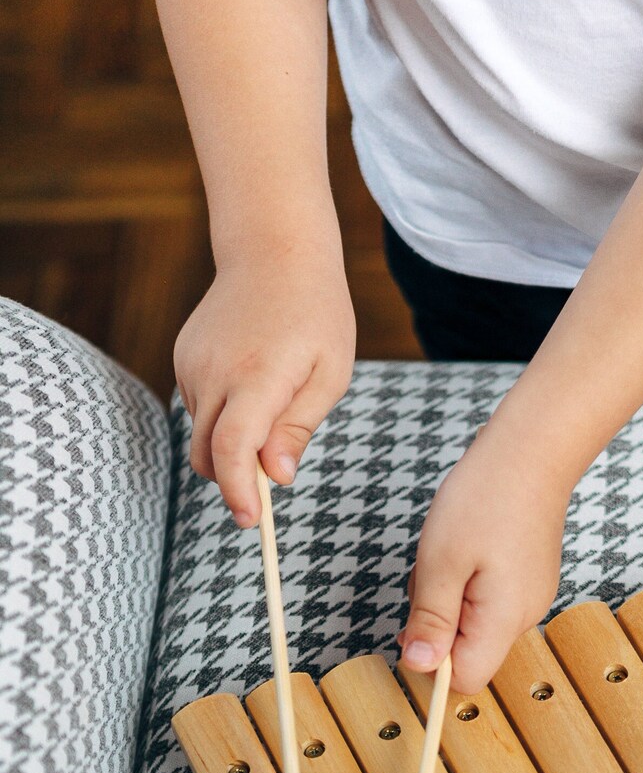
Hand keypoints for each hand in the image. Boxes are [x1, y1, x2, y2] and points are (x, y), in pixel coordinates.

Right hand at [175, 237, 355, 525]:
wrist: (275, 252)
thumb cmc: (316, 316)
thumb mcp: (329, 375)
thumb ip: (298, 428)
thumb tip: (278, 477)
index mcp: (257, 377)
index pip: (233, 449)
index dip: (239, 492)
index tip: (250, 520)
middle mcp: (214, 371)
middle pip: (208, 454)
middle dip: (234, 480)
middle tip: (267, 487)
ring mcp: (192, 363)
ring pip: (203, 433)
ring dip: (232, 442)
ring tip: (274, 402)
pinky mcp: (183, 357)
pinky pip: (199, 408)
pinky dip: (223, 415)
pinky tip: (252, 382)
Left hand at [398, 427, 570, 694]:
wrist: (531, 453)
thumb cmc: (486, 499)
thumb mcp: (440, 563)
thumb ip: (430, 621)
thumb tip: (418, 666)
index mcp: (504, 620)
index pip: (466, 679)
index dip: (434, 662)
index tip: (418, 623)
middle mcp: (523, 617)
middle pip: (467, 651)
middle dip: (437, 621)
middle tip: (434, 574)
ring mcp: (528, 598)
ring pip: (472, 623)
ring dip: (448, 598)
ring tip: (451, 553)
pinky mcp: (526, 581)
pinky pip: (484, 600)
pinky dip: (465, 582)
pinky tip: (467, 548)